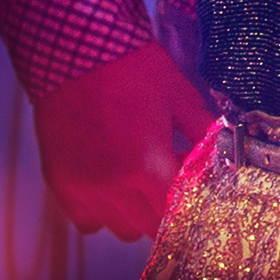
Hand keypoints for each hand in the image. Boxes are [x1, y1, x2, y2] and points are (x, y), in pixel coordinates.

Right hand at [33, 39, 215, 240]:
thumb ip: (204, 133)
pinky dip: (102, 211)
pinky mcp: (59, 182)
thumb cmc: (133, 69)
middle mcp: (111, 186)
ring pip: (118, 228)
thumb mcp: (181, 97)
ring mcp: (81, 188)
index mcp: (146, 166)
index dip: (191, 199)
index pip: (178, 210)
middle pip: (150, 226)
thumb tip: (221, 153)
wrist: (78, 52)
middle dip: (166, 208)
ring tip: (140, 181)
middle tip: (170, 179)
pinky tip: (111, 184)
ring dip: (135, 213)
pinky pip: (85, 219)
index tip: (194, 182)